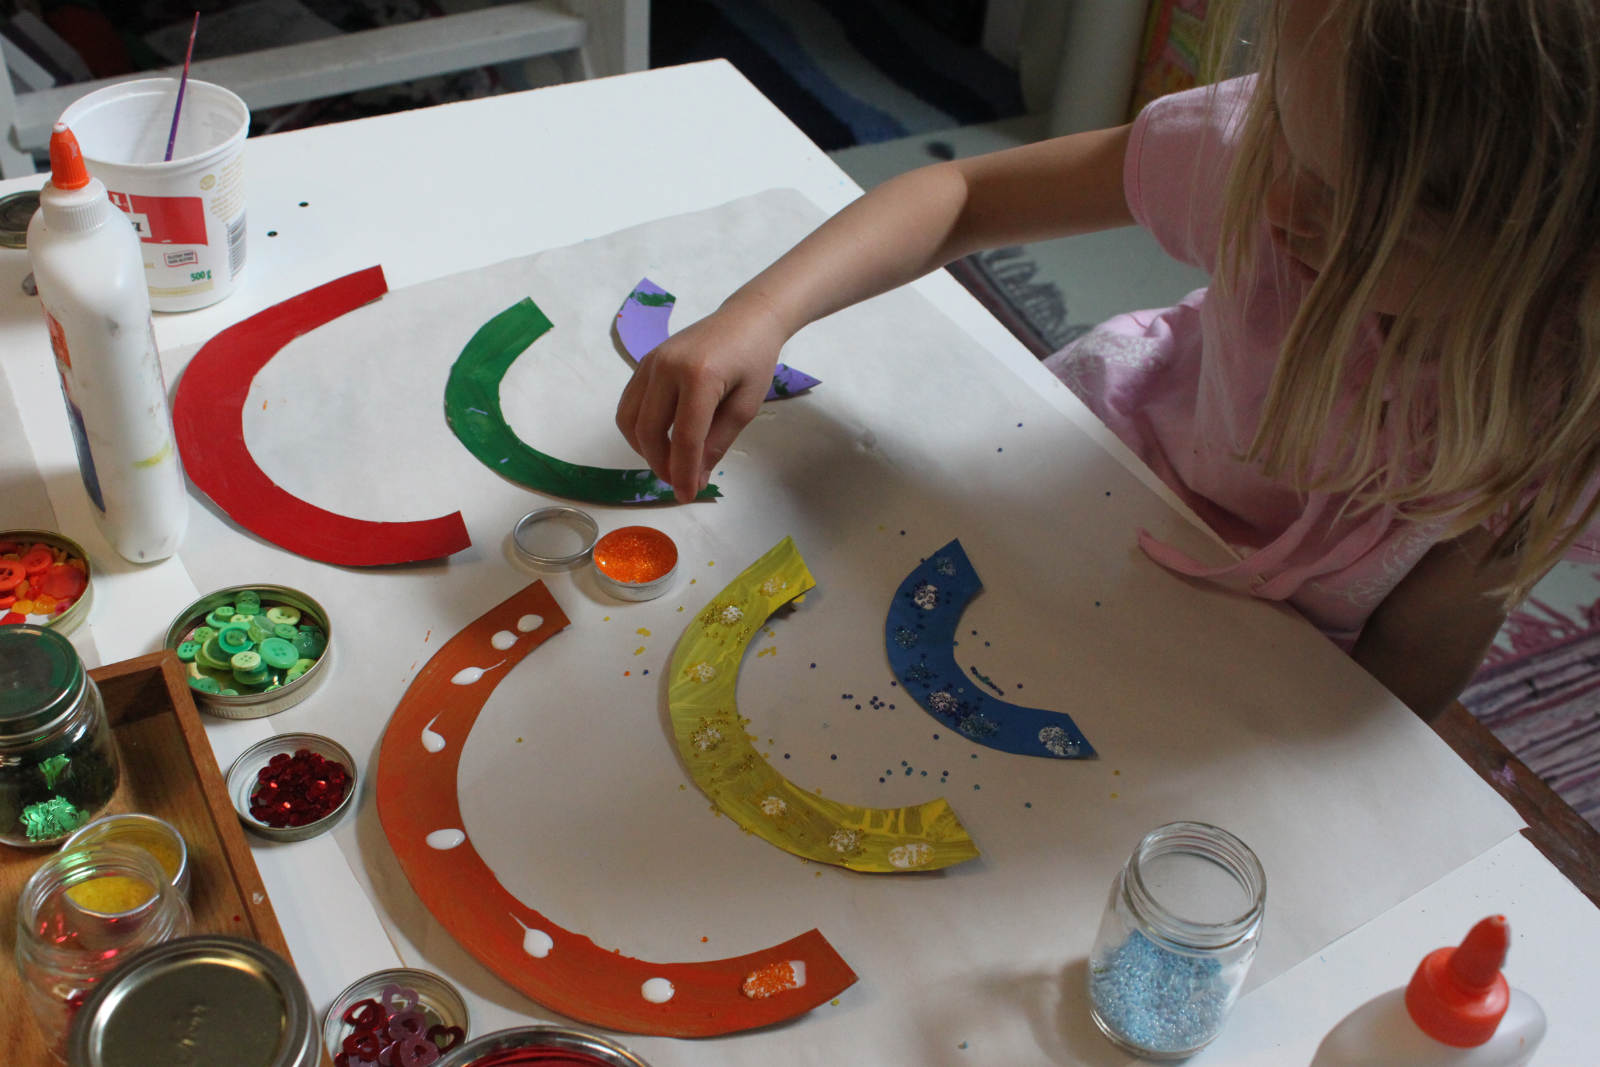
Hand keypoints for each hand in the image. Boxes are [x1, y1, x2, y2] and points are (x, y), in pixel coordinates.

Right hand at [615, 294, 788, 501]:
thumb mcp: (745, 406)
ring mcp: (651, 362)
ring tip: (669, 462)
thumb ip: (718, 443)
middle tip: (680, 482)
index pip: (684, 437)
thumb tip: (694, 478)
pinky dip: (639, 429)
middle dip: (661, 465)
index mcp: (699, 376)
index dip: (683, 473)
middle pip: (649, 431)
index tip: (687, 496)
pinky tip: (660, 440)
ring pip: (630, 420)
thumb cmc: (754, 360)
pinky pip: (629, 404)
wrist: (746, 319)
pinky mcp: (645, 362)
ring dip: (645, 449)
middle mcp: (667, 366)